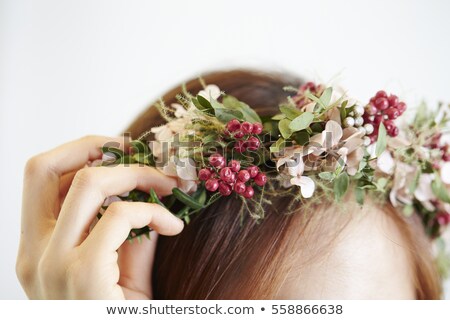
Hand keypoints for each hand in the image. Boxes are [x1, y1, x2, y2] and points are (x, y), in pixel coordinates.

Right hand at [16, 135, 183, 298]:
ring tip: (169, 184)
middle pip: (44, 166)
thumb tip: (153, 187)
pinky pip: (120, 216)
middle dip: (96, 146)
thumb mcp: (122, 268)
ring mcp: (52, 265)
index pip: (39, 176)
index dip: (80, 150)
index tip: (121, 149)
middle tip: (139, 150)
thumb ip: (131, 228)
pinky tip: (175, 225)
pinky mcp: (82, 276)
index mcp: (36, 246)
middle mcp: (34, 252)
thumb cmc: (119, 315)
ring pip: (86, 183)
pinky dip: (154, 211)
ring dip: (137, 173)